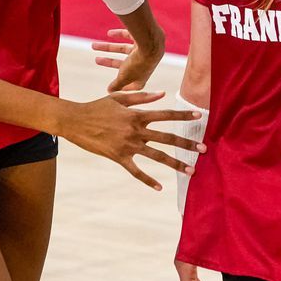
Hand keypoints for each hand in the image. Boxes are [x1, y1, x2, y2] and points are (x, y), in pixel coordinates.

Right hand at [64, 90, 204, 188]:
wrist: (75, 121)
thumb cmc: (97, 107)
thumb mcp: (119, 98)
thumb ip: (142, 96)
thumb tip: (163, 94)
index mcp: (137, 115)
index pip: (166, 114)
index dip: (183, 115)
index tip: (199, 115)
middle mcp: (136, 131)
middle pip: (167, 138)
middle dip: (187, 143)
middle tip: (204, 149)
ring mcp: (128, 145)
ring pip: (157, 156)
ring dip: (176, 163)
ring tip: (192, 170)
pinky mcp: (118, 157)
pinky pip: (136, 171)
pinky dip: (148, 180)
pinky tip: (160, 187)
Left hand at [93, 27, 163, 90]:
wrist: (150, 44)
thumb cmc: (137, 64)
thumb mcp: (123, 78)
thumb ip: (116, 85)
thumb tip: (110, 91)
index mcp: (141, 77)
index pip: (131, 85)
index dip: (122, 87)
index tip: (112, 87)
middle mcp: (143, 65)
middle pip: (123, 64)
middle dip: (109, 62)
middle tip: (96, 60)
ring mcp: (143, 51)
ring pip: (123, 49)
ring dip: (108, 47)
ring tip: (93, 45)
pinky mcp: (142, 39)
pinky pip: (129, 36)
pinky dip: (119, 34)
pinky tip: (109, 33)